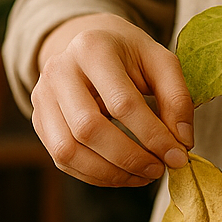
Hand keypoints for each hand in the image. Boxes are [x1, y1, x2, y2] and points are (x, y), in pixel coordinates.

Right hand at [31, 14, 194, 186]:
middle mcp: (58, 71)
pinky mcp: (39, 120)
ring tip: (143, 176)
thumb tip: (182, 142)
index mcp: (92, 49)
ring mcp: (42, 97)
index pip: (122, 103)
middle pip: (89, 129)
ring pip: (68, 150)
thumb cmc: (129, 56)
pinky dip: (95, 176)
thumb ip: (177, 98)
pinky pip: (63, 160)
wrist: (89, 45)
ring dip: (110, 173)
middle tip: (159, 169)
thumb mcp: (161, 62)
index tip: (178, 156)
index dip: (153, 136)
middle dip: (129, 158)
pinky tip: (123, 174)